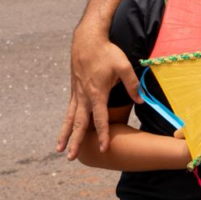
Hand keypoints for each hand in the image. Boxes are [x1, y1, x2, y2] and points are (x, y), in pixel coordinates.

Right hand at [57, 31, 140, 159]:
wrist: (87, 41)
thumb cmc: (107, 53)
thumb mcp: (124, 66)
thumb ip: (132, 84)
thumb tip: (141, 100)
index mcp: (97, 93)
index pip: (100, 119)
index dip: (103, 135)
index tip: (104, 148)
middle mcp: (84, 97)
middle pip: (80, 124)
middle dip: (77, 141)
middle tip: (72, 158)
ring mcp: (77, 94)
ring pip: (70, 119)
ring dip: (65, 135)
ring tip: (59, 150)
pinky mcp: (74, 91)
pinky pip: (69, 110)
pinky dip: (66, 122)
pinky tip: (64, 131)